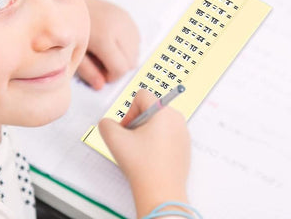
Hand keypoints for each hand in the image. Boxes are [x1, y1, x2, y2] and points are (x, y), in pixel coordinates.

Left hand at [78, 0, 139, 89]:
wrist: (73, 2)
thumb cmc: (71, 29)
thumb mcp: (75, 53)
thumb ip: (88, 71)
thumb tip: (100, 86)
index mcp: (104, 38)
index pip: (120, 68)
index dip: (112, 76)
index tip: (101, 73)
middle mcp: (119, 28)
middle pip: (131, 62)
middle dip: (119, 68)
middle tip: (102, 63)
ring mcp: (125, 21)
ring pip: (136, 52)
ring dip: (125, 58)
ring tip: (107, 53)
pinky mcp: (128, 16)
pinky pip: (137, 40)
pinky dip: (128, 47)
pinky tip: (113, 43)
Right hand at [98, 90, 190, 216]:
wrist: (161, 194)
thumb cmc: (143, 167)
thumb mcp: (115, 140)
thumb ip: (105, 124)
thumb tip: (108, 123)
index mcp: (164, 112)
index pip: (142, 95)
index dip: (130, 111)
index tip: (128, 129)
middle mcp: (177, 119)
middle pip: (150, 108)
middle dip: (138, 122)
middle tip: (133, 142)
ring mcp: (183, 133)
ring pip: (158, 122)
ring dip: (146, 132)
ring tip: (142, 151)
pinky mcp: (185, 145)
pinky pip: (167, 134)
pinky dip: (157, 141)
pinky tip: (151, 157)